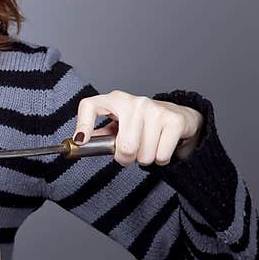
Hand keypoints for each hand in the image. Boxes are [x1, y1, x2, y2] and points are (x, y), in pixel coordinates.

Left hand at [74, 90, 203, 167]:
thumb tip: (81, 142)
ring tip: (147, 147)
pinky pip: (161, 156)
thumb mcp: (118, 124)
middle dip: (126, 158)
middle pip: (125, 146)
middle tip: (130, 154)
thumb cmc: (142, 123)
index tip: (81, 140)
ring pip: (144, 154)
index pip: (90, 105)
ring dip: (145, 159)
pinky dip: (161, 159)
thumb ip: (100, 135)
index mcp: (115, 100)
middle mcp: (134, 102)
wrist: (177, 116)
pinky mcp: (174, 120)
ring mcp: (155, 109)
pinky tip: (160, 146)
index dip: (83, 123)